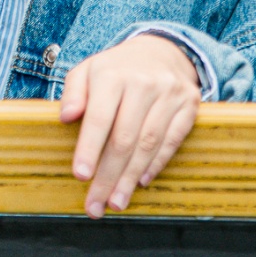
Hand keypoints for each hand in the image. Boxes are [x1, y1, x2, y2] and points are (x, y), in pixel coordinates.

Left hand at [59, 33, 201, 217]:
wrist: (162, 51)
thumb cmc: (116, 69)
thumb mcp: (88, 70)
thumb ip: (73, 93)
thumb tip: (66, 116)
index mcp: (112, 74)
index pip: (99, 117)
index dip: (89, 149)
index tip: (80, 176)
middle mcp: (143, 83)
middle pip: (124, 138)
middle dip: (108, 176)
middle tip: (95, 205)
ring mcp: (170, 94)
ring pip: (149, 144)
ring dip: (131, 178)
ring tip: (116, 202)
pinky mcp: (189, 105)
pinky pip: (173, 140)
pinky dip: (156, 164)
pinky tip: (141, 181)